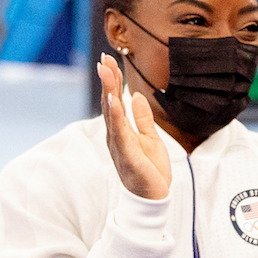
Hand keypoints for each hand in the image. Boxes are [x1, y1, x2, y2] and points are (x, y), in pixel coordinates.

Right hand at [97, 53, 171, 199]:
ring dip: (108, 92)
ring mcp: (120, 146)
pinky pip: (121, 134)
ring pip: (112, 115)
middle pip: (110, 103)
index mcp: (121, 132)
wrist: (153, 199)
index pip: (115, 101)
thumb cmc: (150, 171)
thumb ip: (142, 118)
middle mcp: (116, 137)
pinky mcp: (128, 157)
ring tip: (105, 72)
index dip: (112, 80)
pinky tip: (114, 101)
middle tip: (104, 58)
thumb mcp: (150, 139)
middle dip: (107, 80)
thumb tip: (135, 96)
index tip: (108, 59)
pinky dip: (116, 117)